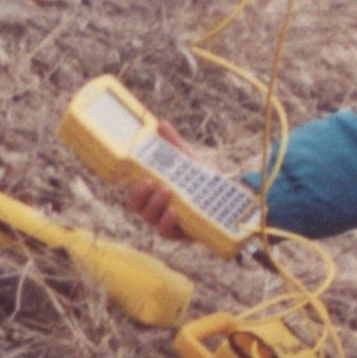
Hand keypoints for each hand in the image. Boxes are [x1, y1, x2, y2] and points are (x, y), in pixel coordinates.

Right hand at [121, 119, 192, 239]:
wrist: (225, 197)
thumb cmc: (198, 178)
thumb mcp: (186, 159)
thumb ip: (173, 143)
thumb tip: (160, 124)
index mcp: (152, 191)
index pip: (134, 191)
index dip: (131, 186)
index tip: (140, 175)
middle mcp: (155, 208)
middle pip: (136, 206)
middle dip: (138, 195)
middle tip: (150, 182)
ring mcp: (166, 221)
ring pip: (149, 218)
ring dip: (154, 205)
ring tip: (166, 191)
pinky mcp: (178, 233)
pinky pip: (165, 232)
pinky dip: (166, 222)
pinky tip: (173, 211)